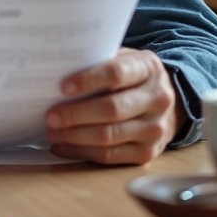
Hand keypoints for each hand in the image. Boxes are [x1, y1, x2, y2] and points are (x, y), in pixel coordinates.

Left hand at [45, 47, 181, 164]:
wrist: (166, 104)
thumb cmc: (130, 78)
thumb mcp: (121, 61)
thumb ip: (96, 63)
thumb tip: (55, 73)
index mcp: (148, 68)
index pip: (116, 73)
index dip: (88, 80)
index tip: (63, 87)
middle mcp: (157, 99)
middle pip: (112, 109)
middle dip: (75, 114)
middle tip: (50, 116)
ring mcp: (155, 128)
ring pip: (108, 136)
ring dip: (74, 136)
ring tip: (52, 132)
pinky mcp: (147, 152)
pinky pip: (109, 155)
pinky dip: (81, 151)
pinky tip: (63, 146)